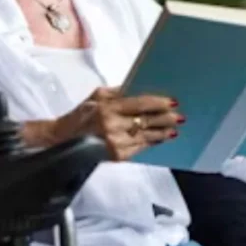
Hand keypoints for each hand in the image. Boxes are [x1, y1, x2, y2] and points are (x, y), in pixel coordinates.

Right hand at [52, 87, 182, 160]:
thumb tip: (143, 89)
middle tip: (180, 117)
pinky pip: (140, 148)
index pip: (139, 104)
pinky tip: (160, 138)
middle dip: (165, 119)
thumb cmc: (82, 114)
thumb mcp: (97, 96)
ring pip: (146, 136)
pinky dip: (152, 143)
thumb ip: (119, 92)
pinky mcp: (116, 156)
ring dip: (163, 133)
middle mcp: (111, 125)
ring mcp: (115, 143)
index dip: (158, 103)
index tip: (173, 102)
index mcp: (107, 106)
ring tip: (174, 129)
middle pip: (146, 121)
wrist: (65, 139)